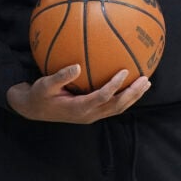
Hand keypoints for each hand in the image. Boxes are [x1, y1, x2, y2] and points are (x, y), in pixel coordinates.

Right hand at [6, 64, 150, 123]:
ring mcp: (91, 115)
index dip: (115, 85)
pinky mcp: (91, 113)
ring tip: (145, 83)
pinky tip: (129, 85)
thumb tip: (76, 66)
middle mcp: (88, 114)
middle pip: (117, 106)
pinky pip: (112, 106)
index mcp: (79, 108)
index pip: (103, 97)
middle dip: (133, 94)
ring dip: (133, 97)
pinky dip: (124, 97)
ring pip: (117, 108)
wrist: (34, 109)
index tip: (124, 71)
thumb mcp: (45, 84)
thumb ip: (61, 76)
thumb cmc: (39, 95)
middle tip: (145, 79)